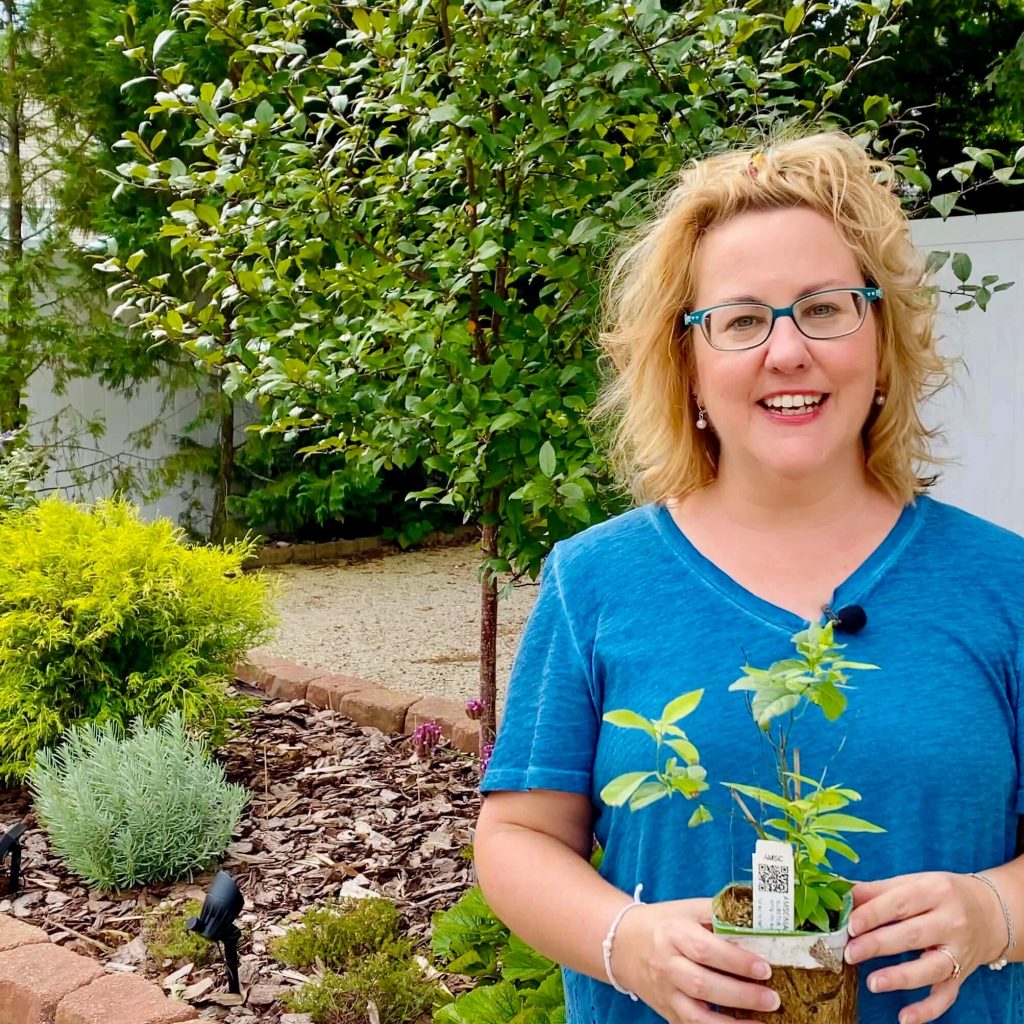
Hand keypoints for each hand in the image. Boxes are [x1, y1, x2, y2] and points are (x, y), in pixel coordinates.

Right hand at [611, 897, 780, 1022]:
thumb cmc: (664, 923)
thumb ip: (719, 912)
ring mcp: (665, 993)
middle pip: (702, 985)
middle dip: (740, 994)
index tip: (764, 967)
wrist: (623, 944)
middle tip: (772, 998)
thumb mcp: (687, 909)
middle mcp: (666, 965)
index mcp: (673, 934)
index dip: (736, 961)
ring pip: (695, 1016)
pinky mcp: (667, 1013)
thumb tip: (757, 917)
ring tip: (763, 1022)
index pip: (705, 950)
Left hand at [845, 872, 1005, 1023]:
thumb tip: (842, 893)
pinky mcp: (962, 975)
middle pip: (912, 936)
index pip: (900, 903)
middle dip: (878, 945)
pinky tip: (904, 1018)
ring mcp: (959, 952)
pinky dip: (927, 1010)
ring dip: (900, 977)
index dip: (874, 914)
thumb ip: (878, 890)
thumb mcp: (914, 882)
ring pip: (930, 968)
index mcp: (935, 891)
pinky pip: (946, 996)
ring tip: (872, 982)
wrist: (992, 912)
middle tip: (850, 953)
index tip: (850, 925)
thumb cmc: (941, 894)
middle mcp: (951, 922)